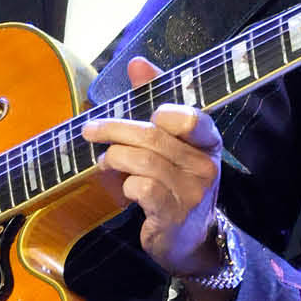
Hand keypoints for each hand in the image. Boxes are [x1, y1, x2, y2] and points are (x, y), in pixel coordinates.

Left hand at [84, 57, 225, 279]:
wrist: (192, 238)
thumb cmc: (177, 181)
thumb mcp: (173, 143)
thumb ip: (156, 100)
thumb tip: (137, 63)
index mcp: (209, 142)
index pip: (191, 118)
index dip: (163, 113)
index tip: (145, 115)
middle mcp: (205, 166)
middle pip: (154, 137)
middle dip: (115, 130)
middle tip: (91, 131)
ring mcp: (192, 192)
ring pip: (142, 162)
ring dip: (115, 158)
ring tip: (106, 161)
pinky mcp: (173, 214)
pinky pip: (140, 188)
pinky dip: (125, 185)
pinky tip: (125, 188)